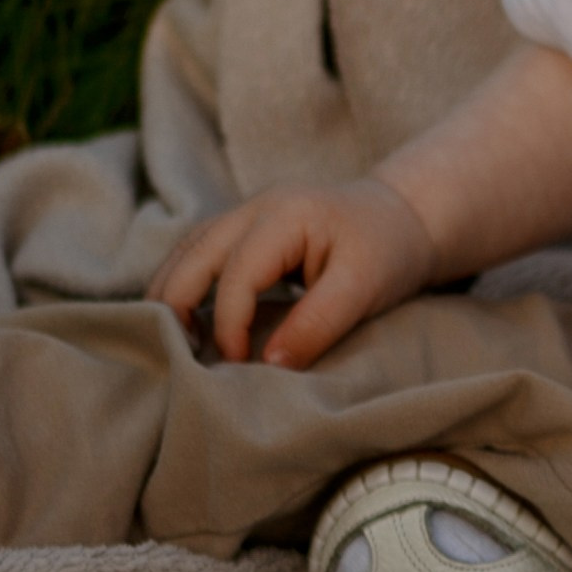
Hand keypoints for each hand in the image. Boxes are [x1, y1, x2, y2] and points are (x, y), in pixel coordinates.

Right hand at [146, 177, 435, 368]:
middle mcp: (254, 207)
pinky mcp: (241, 230)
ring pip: (185, 253)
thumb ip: (318, 323)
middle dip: (177, 309)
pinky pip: (196, 255)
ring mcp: (243, 214)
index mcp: (285, 215)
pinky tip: (184, 323)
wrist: (399, 217)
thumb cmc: (386, 250)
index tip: (238, 364)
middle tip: (182, 360)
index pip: (237, 274)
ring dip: (171, 297)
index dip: (230, 325)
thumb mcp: (365, 287)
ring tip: (173, 346)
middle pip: (192, 257)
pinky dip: (182, 286)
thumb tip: (269, 364)